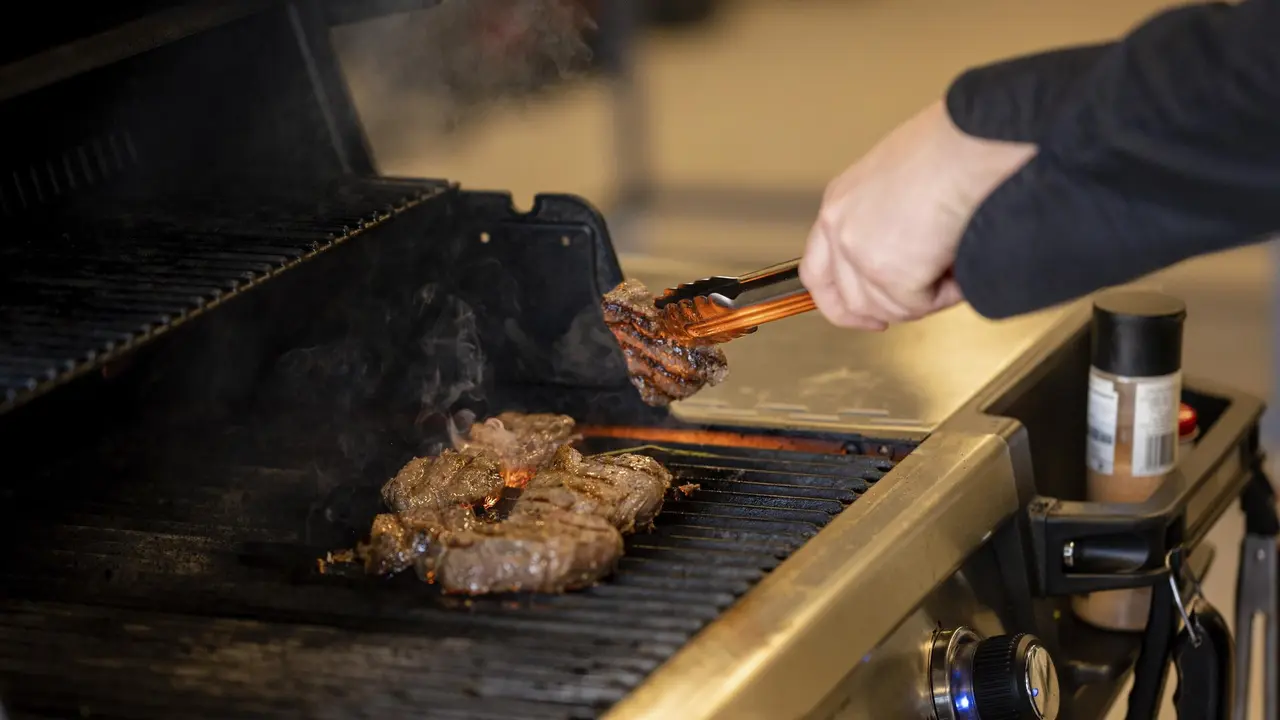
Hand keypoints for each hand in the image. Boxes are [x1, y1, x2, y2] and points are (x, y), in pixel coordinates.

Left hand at [799, 100, 1036, 329]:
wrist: (974, 142)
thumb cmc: (954, 145)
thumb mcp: (899, 178)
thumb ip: (887, 217)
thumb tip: (910, 249)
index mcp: (840, 203)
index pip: (817, 270)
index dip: (839, 301)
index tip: (863, 314)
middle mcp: (840, 228)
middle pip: (847, 299)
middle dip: (885, 311)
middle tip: (918, 305)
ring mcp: (861, 254)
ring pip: (886, 308)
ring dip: (924, 298)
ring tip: (955, 267)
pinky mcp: (891, 274)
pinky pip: (919, 305)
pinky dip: (946, 294)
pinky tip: (961, 267)